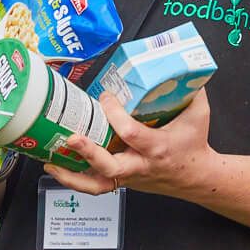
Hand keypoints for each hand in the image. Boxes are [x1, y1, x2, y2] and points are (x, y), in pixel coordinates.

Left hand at [43, 90, 213, 196]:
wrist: (195, 177)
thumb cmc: (195, 144)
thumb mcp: (199, 114)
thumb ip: (192, 89)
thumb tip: (180, 63)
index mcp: (158, 147)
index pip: (132, 133)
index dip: (115, 114)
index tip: (106, 96)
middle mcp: (140, 165)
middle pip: (110, 167)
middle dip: (89, 152)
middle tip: (71, 137)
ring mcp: (129, 177)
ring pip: (97, 184)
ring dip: (72, 175)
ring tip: (50, 162)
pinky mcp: (121, 181)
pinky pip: (94, 185)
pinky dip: (73, 180)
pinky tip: (56, 168)